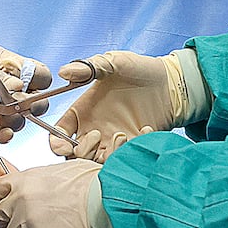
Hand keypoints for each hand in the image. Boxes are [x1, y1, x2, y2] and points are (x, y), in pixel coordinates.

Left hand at [0, 44, 52, 142]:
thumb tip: (20, 85)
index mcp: (9, 66)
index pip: (38, 75)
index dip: (38, 82)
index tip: (26, 85)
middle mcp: (7, 89)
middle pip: (35, 101)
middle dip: (30, 104)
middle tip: (14, 104)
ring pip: (20, 120)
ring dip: (15, 120)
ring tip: (0, 115)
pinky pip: (2, 134)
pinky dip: (4, 135)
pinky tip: (1, 132)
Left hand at [0, 159, 111, 227]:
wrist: (106, 203)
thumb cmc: (94, 185)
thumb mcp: (63, 170)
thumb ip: (42, 180)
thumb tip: (43, 186)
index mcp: (25, 180)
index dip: (4, 199)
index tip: (11, 206)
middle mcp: (19, 201)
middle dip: (11, 222)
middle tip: (28, 226)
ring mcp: (26, 225)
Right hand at [50, 50, 204, 161]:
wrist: (171, 82)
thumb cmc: (139, 70)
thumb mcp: (113, 63)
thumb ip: (88, 67)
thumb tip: (64, 72)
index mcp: (83, 112)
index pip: (58, 136)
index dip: (57, 143)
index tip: (66, 142)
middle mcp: (95, 130)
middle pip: (74, 157)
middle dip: (82, 152)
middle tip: (98, 135)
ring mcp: (114, 141)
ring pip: (99, 164)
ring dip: (107, 155)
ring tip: (123, 135)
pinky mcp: (134, 147)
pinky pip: (126, 160)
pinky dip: (134, 150)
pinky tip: (146, 129)